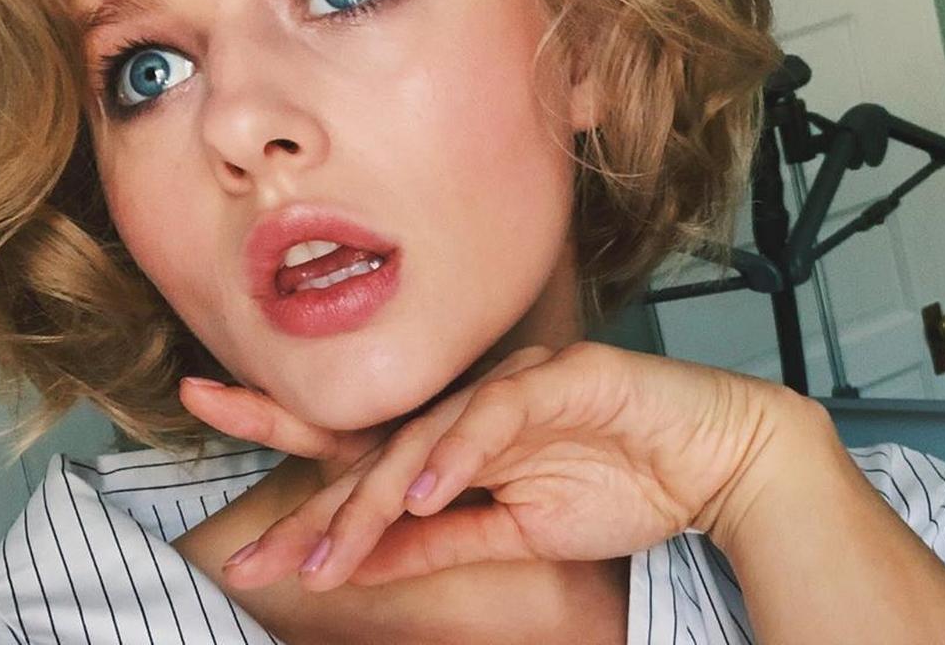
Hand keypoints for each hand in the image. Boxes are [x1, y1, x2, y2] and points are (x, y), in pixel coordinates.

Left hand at [179, 341, 799, 592]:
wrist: (710, 461)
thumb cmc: (616, 485)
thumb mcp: (511, 536)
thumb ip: (436, 544)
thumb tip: (357, 565)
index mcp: (452, 446)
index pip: (361, 464)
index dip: (295, 484)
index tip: (237, 534)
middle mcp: (466, 411)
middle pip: (369, 443)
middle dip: (298, 470)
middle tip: (234, 494)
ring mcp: (507, 390)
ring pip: (422, 436)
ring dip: (375, 496)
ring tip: (331, 552)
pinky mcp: (557, 378)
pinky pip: (494, 417)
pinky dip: (458, 454)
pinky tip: (427, 492)